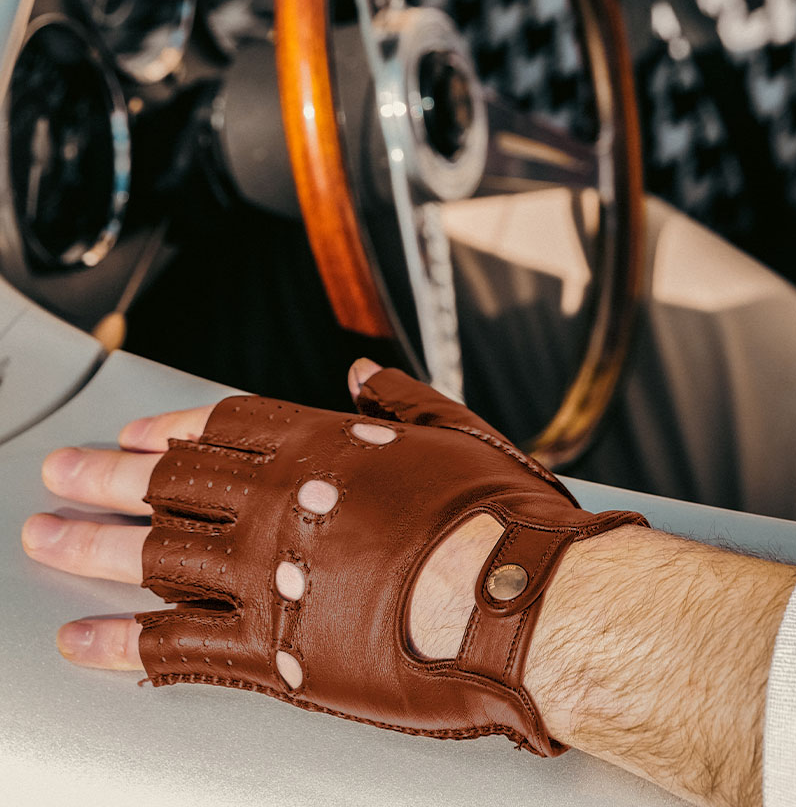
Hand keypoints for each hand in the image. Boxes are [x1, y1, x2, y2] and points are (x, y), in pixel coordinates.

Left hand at [21, 360, 499, 669]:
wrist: (518, 601)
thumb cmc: (500, 520)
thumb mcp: (455, 436)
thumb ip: (401, 402)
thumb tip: (362, 375)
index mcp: (323, 447)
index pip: (223, 426)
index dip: (170, 427)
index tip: (132, 431)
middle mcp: (280, 501)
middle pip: (169, 482)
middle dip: (105, 476)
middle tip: (60, 472)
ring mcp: (267, 573)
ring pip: (154, 553)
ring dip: (91, 544)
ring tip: (45, 538)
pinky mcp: (273, 649)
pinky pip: (174, 644)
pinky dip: (120, 642)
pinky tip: (81, 639)